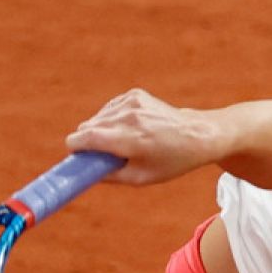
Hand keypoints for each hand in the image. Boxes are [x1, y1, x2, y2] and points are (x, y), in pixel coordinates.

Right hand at [65, 89, 220, 184]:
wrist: (197, 135)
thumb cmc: (171, 161)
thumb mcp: (141, 178)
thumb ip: (110, 176)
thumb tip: (85, 173)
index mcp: (130, 139)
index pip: (87, 137)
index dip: (75, 147)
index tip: (74, 155)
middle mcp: (129, 117)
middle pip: (88, 126)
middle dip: (88, 141)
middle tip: (100, 155)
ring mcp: (132, 102)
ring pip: (97, 117)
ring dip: (100, 130)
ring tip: (121, 142)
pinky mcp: (134, 94)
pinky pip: (109, 108)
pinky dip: (112, 119)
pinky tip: (128, 128)